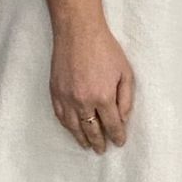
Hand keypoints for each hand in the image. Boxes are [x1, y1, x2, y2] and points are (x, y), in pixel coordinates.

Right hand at [48, 21, 133, 153]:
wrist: (78, 32)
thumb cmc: (105, 49)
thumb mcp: (125, 72)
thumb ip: (126, 98)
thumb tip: (123, 118)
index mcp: (103, 97)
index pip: (111, 125)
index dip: (117, 135)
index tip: (119, 142)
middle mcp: (83, 101)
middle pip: (91, 130)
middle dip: (98, 142)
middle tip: (102, 150)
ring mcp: (66, 98)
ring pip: (74, 126)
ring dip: (81, 138)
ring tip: (87, 145)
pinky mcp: (55, 92)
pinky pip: (60, 116)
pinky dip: (67, 126)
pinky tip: (72, 129)